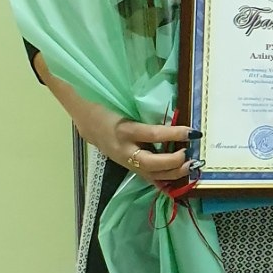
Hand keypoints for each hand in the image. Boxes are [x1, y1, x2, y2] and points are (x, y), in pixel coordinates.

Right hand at [34, 53, 192, 192]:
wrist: (80, 113)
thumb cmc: (103, 99)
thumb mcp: (119, 96)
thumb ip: (142, 98)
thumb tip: (170, 93)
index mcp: (121, 129)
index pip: (152, 135)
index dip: (174, 134)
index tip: (193, 132)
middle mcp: (122, 148)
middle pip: (151, 163)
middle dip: (173, 162)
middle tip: (190, 155)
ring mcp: (123, 159)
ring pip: (149, 174)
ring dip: (172, 173)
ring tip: (189, 166)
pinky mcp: (125, 164)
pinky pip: (146, 177)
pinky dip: (163, 180)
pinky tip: (178, 180)